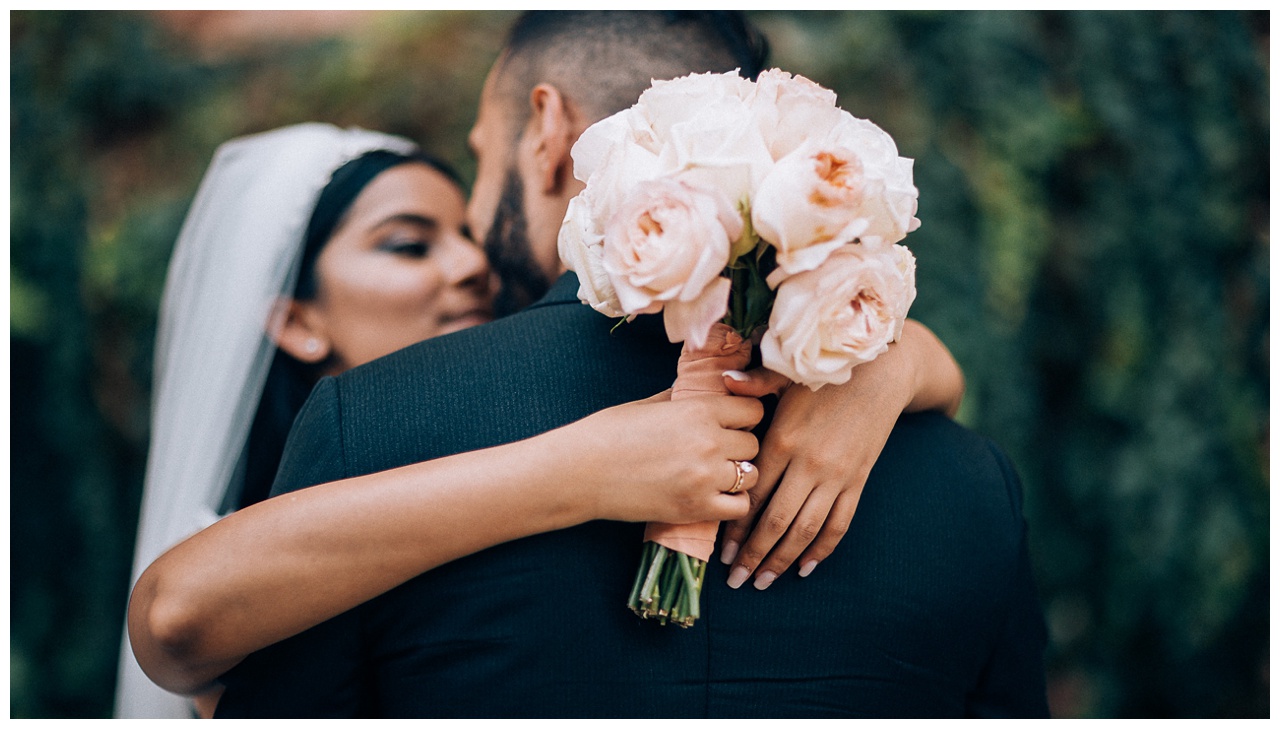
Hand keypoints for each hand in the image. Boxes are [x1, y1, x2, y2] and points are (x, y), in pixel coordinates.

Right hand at [568, 391, 762, 525]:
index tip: (730, 423)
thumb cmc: (608, 434)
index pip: (753, 410)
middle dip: (739, 446)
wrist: (580, 473)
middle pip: (753, 443)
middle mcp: (709, 442)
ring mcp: (705, 478)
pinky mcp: (697, 508)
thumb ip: (683, 400)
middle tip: (718, 451)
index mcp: (698, 410)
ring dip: (738, 475)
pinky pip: (739, 507)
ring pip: (751, 475)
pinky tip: (713, 496)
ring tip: (716, 475)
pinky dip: (732, 502)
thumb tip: (703, 394)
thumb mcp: (649, 405)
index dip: (743, 416)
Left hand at [718, 332, 928, 589]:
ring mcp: (836, 476)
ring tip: (763, 581)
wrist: (882, 371)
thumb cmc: (825, 372)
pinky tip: (805, 567)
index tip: (721, 553)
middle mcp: (809, 465)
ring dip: (783, 560)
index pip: (753, 495)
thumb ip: (754, 382)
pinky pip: (839, 524)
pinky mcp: (858, 481)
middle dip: (754, 556)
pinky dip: (822, 549)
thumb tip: (723, 377)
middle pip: (776, 522)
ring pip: (806, 530)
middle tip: (736, 580)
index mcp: (783, 440)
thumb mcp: (786, 373)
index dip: (736, 528)